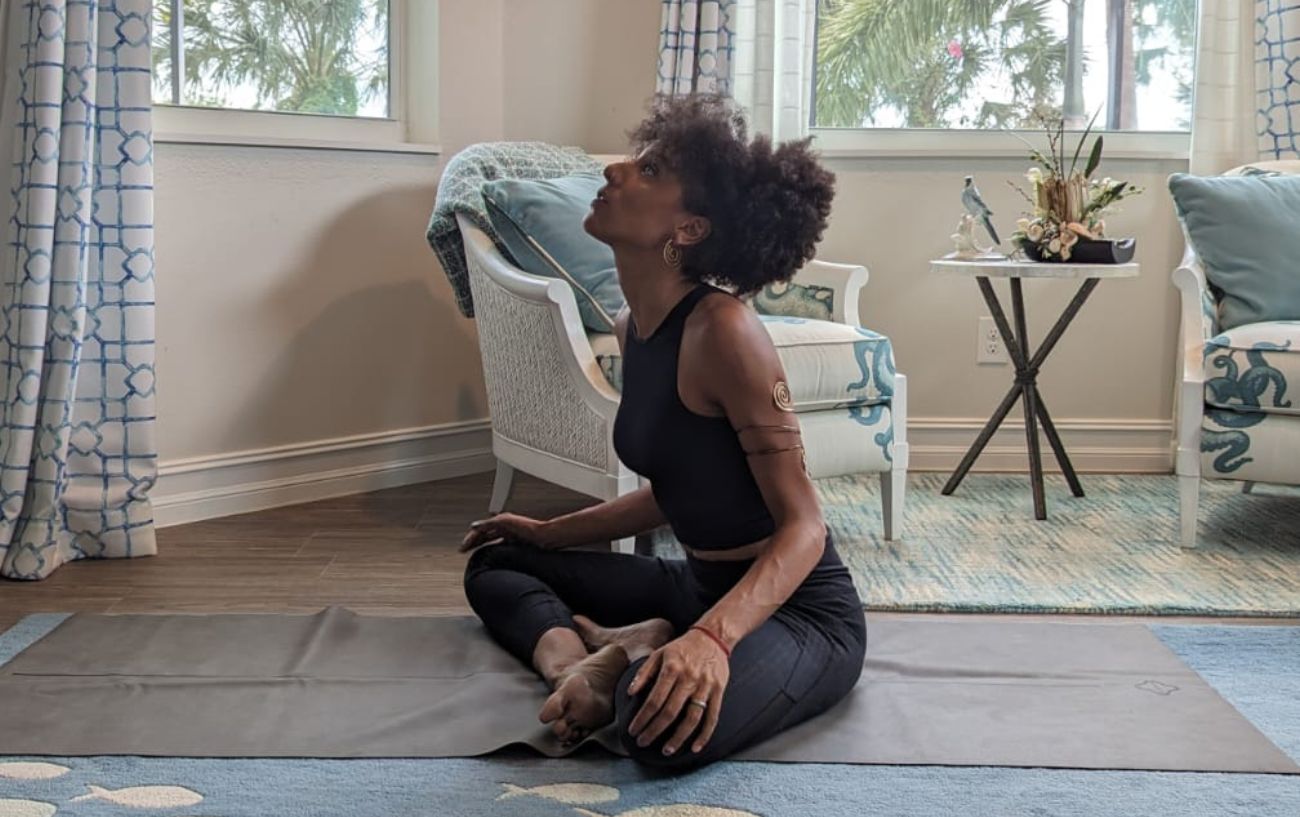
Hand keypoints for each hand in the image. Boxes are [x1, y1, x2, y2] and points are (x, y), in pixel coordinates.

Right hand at [459, 513, 549, 552]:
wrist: (546, 537)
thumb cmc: (529, 528)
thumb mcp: (506, 523)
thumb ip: (489, 523)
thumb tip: (474, 526)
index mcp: (500, 521)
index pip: (480, 529)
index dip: (470, 538)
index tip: (462, 547)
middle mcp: (504, 526)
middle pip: (483, 534)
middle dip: (472, 541)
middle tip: (463, 550)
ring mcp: (510, 534)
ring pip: (490, 540)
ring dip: (480, 545)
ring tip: (472, 553)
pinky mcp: (516, 542)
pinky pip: (499, 546)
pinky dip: (491, 550)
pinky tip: (489, 556)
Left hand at [626, 629, 728, 756]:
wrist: (713, 637)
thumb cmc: (682, 648)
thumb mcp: (659, 653)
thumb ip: (644, 673)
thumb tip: (630, 693)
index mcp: (672, 668)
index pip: (654, 700)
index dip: (642, 718)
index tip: (633, 731)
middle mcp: (688, 678)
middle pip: (670, 712)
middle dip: (654, 730)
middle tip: (643, 743)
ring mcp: (705, 686)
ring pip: (692, 718)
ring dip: (678, 738)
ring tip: (666, 750)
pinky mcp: (718, 691)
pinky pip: (712, 717)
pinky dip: (705, 735)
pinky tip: (695, 747)